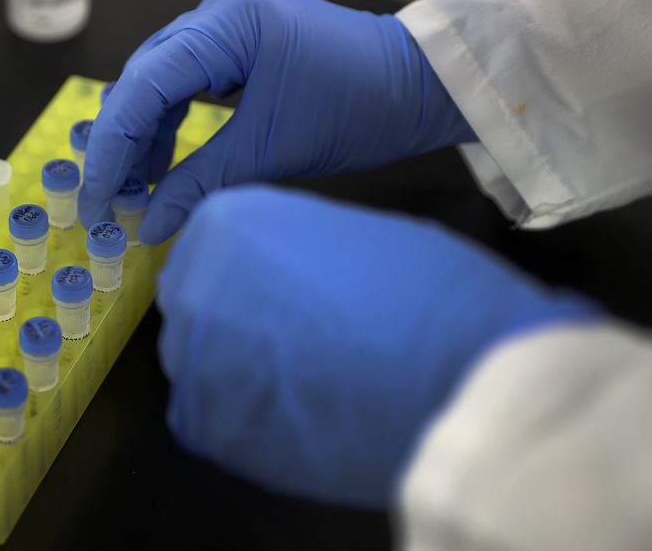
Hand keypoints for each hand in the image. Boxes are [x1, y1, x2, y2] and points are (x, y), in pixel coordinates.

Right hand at [80, 0, 475, 243]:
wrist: (421, 85)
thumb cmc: (357, 110)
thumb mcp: (271, 152)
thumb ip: (198, 184)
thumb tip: (147, 227)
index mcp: (229, 23)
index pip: (146, 83)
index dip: (114, 145)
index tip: (98, 197)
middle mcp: (219, 7)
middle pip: (146, 75)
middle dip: (123, 141)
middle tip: (108, 200)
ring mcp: (229, 15)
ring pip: (161, 77)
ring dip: (145, 134)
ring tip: (135, 190)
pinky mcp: (240, 34)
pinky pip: (187, 76)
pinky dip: (171, 120)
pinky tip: (161, 162)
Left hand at [157, 186, 599, 507]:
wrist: (459, 375)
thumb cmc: (424, 291)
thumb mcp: (351, 235)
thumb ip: (295, 252)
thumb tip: (288, 280)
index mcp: (225, 224)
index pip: (206, 253)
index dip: (245, 278)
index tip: (278, 297)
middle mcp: (192, 286)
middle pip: (193, 308)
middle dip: (232, 323)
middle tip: (292, 344)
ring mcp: (192, 360)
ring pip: (195, 367)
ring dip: (234, 375)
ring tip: (301, 388)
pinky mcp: (208, 426)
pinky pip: (205, 422)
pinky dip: (240, 424)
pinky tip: (289, 422)